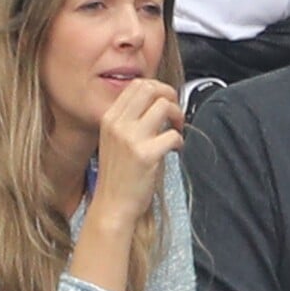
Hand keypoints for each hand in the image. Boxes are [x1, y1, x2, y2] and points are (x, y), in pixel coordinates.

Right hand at [91, 79, 183, 226]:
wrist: (113, 205)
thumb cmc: (118, 174)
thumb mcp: (114, 138)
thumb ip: (129, 118)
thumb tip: (157, 98)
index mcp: (110, 118)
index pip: (137, 85)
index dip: (157, 88)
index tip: (164, 102)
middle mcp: (118, 124)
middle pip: (150, 88)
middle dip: (169, 95)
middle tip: (174, 113)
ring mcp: (131, 139)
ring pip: (164, 106)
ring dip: (178, 115)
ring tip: (176, 130)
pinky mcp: (145, 155)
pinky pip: (172, 134)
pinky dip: (179, 140)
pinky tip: (174, 150)